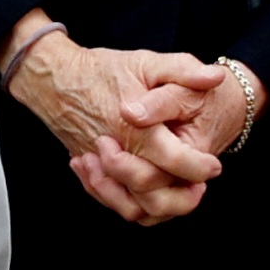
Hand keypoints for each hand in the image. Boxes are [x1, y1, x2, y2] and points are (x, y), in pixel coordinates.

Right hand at [12, 33, 231, 223]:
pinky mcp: (90, 170)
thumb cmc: (102, 69)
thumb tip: (215, 77)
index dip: (199, 168)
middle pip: (153, 195)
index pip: (173, 161)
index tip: (214, 166)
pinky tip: (147, 192)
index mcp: (136, 129)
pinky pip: (110, 200)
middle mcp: (117, 153)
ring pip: (130, 207)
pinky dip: (130, 204)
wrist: (54, 78)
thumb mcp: (147, 61)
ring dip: (158, 208)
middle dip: (183, 199)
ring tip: (177, 193)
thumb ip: (183, 70)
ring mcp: (100, 166)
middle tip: (199, 186)